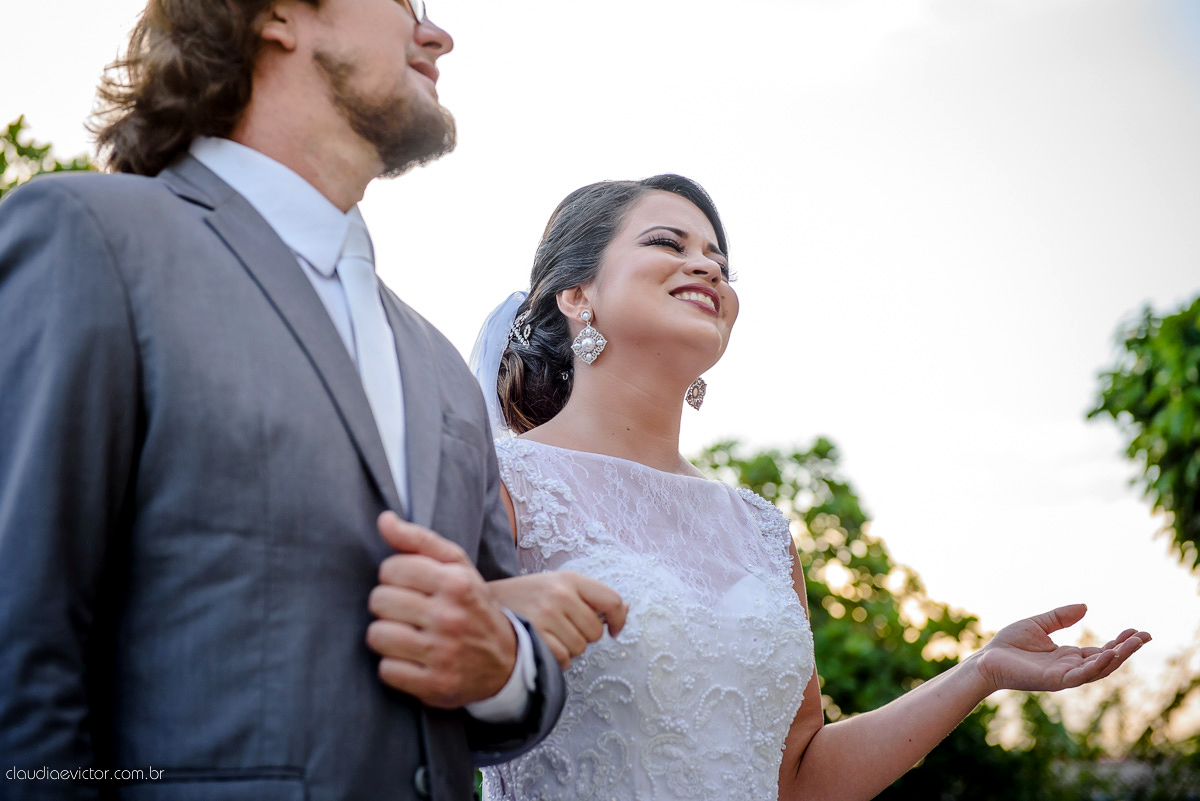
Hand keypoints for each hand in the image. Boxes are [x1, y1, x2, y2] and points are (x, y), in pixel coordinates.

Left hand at [367, 511, 517, 708]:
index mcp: (455, 582)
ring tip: (406, 636)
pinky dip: (394, 667)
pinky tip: (413, 661)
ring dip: (387, 637)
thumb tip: (383, 519)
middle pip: (379, 601)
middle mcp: (450, 616)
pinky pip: (386, 671)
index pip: (390, 569)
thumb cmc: (473, 606)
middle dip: (389, 606)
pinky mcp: (434, 685)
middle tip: (408, 613)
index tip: (410, 587)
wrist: (508, 661)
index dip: (395, 577)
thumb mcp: (457, 567)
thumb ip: (419, 540)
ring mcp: (442, 653)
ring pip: (377, 636)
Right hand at [489, 572, 627, 668]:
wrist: (479, 605)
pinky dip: (555, 660)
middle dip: (583, 637)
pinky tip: (541, 647)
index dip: (619, 619)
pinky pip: (562, 659)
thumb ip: (590, 598)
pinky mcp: (534, 636)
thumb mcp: (557, 586)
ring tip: (548, 637)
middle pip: (595, 631)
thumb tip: (626, 609)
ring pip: (579, 648)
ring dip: (568, 650)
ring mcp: (546, 615)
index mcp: (569, 579)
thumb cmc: (524, 598)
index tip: (614, 630)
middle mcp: (560, 594)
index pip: (611, 600)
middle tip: (561, 629)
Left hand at [972, 603, 1150, 693]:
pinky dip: (1097, 666)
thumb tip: (1086, 607)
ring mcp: (1063, 677)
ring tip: (1134, 643)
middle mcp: (1070, 668)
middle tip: (1145, 636)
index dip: (1119, 642)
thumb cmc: (1008, 645)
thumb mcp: (1038, 624)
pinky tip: (1109, 654)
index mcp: (1067, 657)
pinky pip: (1081, 675)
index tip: (1136, 631)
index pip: (1100, 651)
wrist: (986, 659)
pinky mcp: (1054, 681)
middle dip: (1127, 650)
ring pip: (1099, 669)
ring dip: (1118, 657)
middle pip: (1106, 661)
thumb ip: (1061, 617)